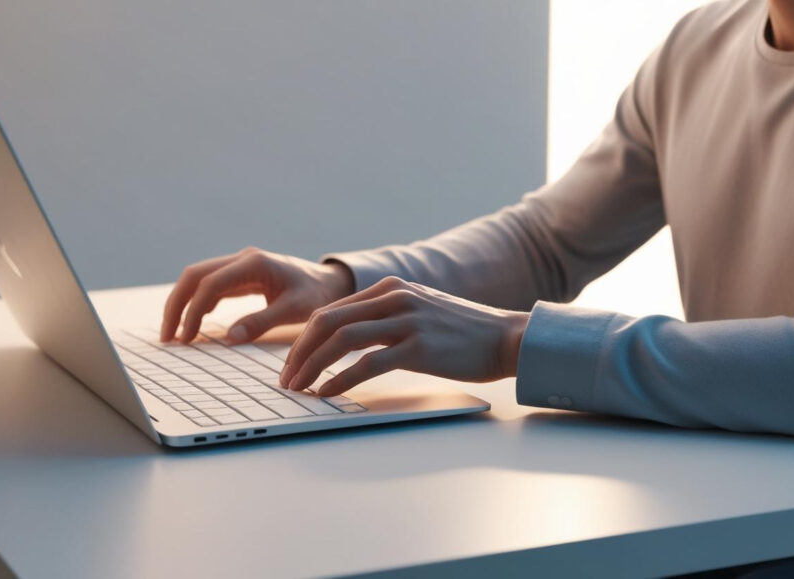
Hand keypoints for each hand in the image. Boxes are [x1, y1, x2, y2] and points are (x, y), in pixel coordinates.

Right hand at [160, 247, 354, 342]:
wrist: (330, 283)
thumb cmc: (317, 295)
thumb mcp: (296, 310)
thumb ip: (263, 321)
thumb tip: (230, 337)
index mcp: (254, 263)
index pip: (211, 284)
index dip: (193, 311)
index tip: (186, 338)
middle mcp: (243, 259)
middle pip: (195, 276)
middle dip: (177, 305)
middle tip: (168, 337)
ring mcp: (240, 266)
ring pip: (198, 279)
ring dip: (183, 304)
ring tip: (175, 335)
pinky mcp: (241, 275)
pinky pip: (210, 286)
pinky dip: (197, 303)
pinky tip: (193, 324)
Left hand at [280, 276, 529, 396]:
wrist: (507, 338)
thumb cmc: (464, 333)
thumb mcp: (420, 311)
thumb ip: (387, 318)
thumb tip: (348, 341)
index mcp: (390, 288)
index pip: (332, 310)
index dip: (304, 339)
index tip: (292, 363)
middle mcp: (394, 298)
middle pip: (327, 321)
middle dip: (298, 352)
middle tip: (285, 380)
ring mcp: (407, 321)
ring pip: (341, 340)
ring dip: (312, 366)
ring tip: (298, 389)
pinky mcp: (418, 347)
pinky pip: (367, 363)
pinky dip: (340, 380)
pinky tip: (328, 393)